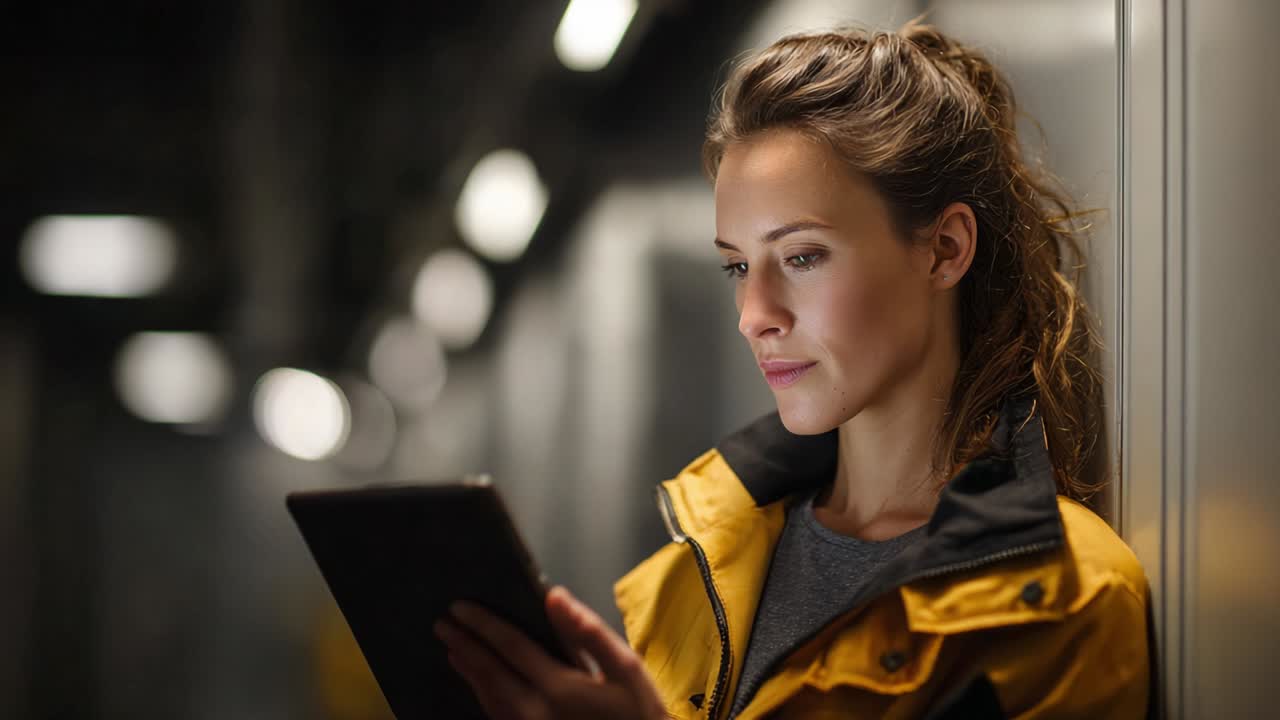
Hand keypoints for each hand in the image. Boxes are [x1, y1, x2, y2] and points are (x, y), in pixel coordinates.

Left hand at [433, 585, 666, 719]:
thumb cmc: (640, 714)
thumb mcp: (627, 669)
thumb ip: (589, 632)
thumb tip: (554, 596)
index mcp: (558, 688)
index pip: (510, 647)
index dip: (483, 624)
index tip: (460, 607)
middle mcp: (535, 712)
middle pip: (489, 674)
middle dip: (465, 646)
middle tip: (442, 625)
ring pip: (489, 699)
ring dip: (469, 673)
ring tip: (453, 651)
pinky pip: (498, 717)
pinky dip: (483, 697)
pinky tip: (480, 687)